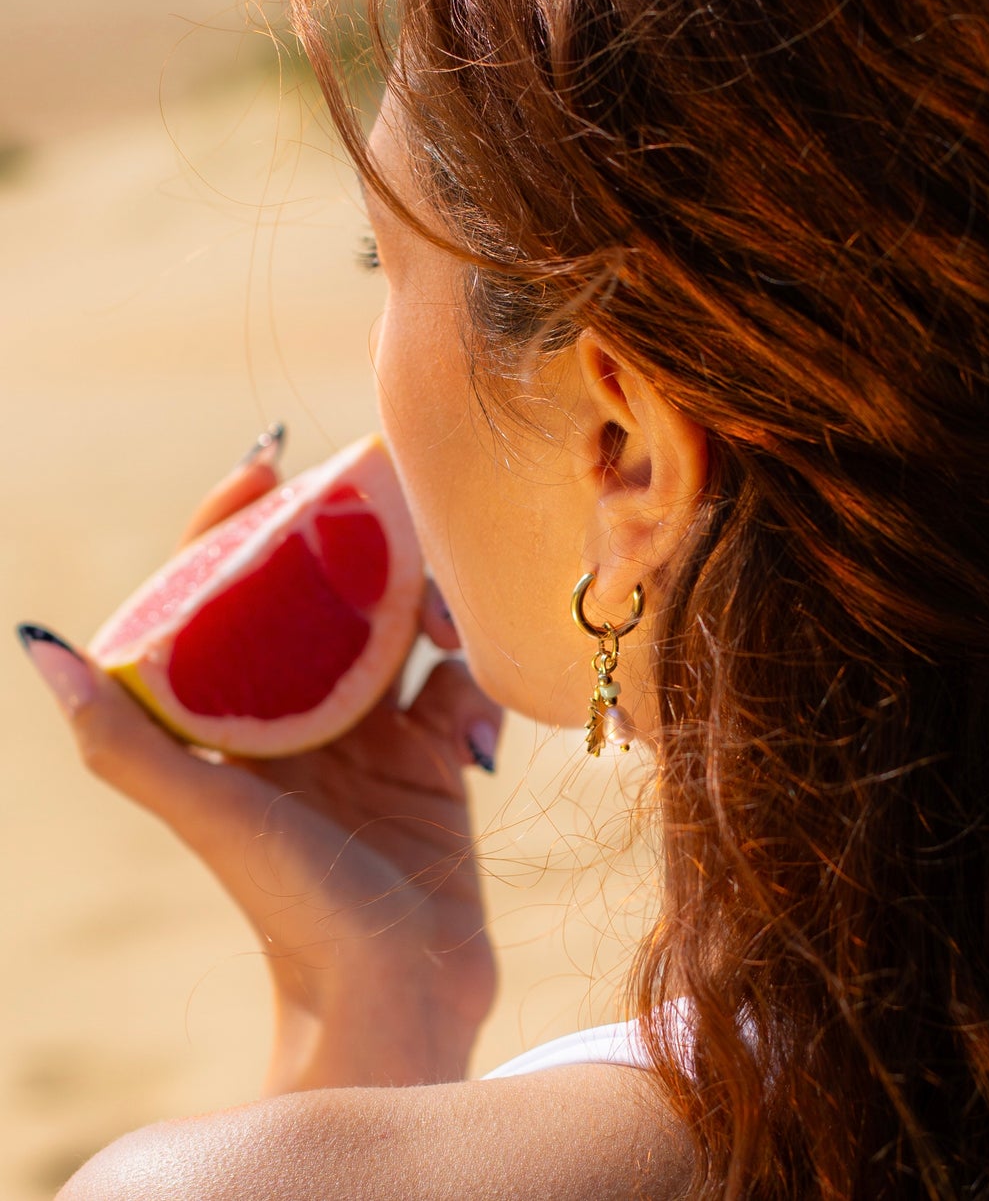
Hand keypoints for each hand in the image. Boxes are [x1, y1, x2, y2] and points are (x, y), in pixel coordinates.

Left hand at [19, 446, 500, 1090]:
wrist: (400, 995)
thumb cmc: (293, 907)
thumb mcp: (210, 813)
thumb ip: (122, 738)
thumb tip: (34, 640)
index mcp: (232, 726)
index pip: (223, 598)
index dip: (235, 528)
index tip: (269, 465)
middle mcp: (297, 722)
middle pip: (320, 601)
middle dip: (350, 546)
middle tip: (386, 500)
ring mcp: (368, 739)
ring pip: (395, 633)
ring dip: (422, 603)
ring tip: (444, 601)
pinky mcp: (432, 762)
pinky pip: (453, 689)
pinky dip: (468, 681)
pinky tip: (472, 705)